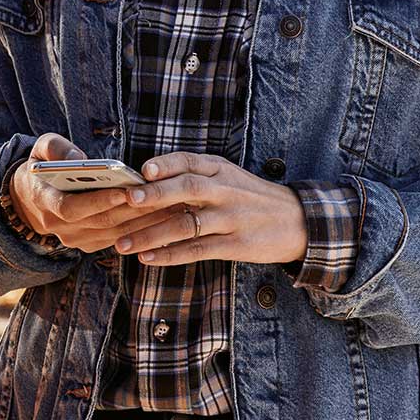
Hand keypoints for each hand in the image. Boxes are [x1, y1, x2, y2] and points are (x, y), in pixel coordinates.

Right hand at [8, 133, 194, 253]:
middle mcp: (59, 227)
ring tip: (172, 205)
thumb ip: (55, 148)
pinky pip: (120, 239)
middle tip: (163, 197)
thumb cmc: (41, 167)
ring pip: (115, 234)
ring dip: (145, 222)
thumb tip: (79, 158)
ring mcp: (75, 239)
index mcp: (44, 201)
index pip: (72, 207)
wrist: (29, 201)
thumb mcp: (40, 149)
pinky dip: (142, 229)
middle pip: (102, 221)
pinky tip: (165, 216)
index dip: (99, 201)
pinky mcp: (90, 245)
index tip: (125, 191)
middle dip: (134, 210)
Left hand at [107, 153, 309, 266]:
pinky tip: (148, 258)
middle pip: (187, 188)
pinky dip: (170, 255)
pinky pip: (197, 249)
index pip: (189, 161)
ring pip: (187, 224)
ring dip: (151, 234)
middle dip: (155, 194)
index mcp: (220, 169)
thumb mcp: (229, 177)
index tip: (142, 169)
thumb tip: (147, 181)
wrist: (297, 221)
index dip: (165, 164)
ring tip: (123, 243)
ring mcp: (231, 218)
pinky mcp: (235, 245)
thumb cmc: (251, 197)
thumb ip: (196, 176)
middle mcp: (225, 190)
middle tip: (127, 200)